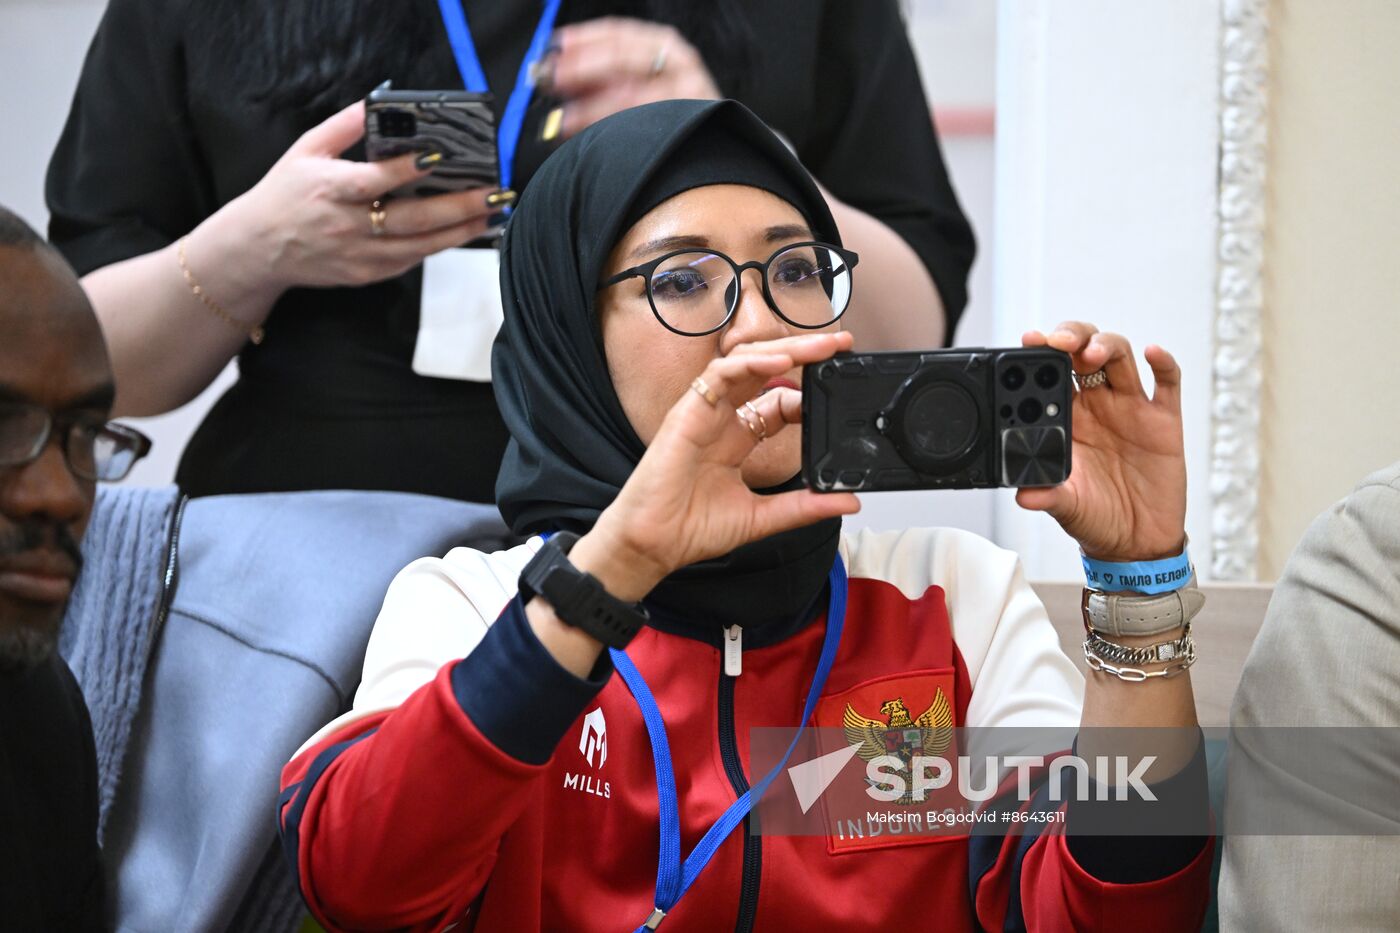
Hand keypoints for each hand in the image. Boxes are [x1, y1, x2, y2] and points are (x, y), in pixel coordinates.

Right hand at [219, 101, 498, 292]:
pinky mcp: (367, 274)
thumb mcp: (306, 150)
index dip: (405, 171)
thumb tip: (379, 101)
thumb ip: (344, 126)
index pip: (373, 181)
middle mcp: (347, 226)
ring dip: (461, 231)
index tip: (437, 157)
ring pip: (420, 246)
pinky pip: (411, 260)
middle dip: (458, 207)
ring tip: (493, 213)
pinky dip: (440, 246)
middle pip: (411, 220)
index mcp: (329, 190)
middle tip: (493, 193)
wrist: (259, 249)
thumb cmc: (285, 193)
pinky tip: (465, 231)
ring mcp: (359, 255)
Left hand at [544, 17, 720, 138]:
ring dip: (594, 107)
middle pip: (623, 56)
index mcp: (662, 45)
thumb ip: (600, 80)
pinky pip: (647, 122)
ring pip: (634, 93)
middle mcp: (678, 61)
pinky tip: (596, 137)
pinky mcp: (691, 119)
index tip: (554, 47)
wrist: (709, 155)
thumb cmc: (667, 119)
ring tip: (565, 120)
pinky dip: (618, 129)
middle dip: (582, 67)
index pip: (618, 34)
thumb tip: (555, 76)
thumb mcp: (633, 88)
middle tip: (551, 79)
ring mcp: (689, 90)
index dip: (582, 39)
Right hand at [574, 332, 860, 600]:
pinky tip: (780, 363)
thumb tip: (848, 501)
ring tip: (820, 346)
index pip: (778, 403)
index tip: (838, 392)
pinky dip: (750, 364)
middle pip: (767, 373)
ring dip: (784, 349)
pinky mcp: (688, 410)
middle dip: (804, 355)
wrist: (654, 544)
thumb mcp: (763, 517)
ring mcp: (705, 411)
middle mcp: (722, 420)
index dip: (808, 395)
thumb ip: (805, 506)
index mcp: (738, 440)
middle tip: (841, 345)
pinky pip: (720, 374)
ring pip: (746, 363)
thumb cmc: (692, 529)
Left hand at [1014, 322, 1185, 561]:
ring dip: (1105, 345)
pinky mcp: (1164, 420)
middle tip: (1060, 342)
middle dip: (1072, 337)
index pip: (1051, 374)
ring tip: (1092, 353)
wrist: (1137, 543)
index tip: (1030, 341)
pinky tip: (1154, 353)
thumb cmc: (1096, 519)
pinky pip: (1167, 382)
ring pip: (1119, 357)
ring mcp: (1131, 408)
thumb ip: (1047, 495)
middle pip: (1084, 352)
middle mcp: (1096, 406)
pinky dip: (1164, 363)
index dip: (1041, 353)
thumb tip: (1023, 495)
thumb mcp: (1066, 508)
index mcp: (1066, 419)